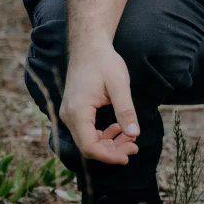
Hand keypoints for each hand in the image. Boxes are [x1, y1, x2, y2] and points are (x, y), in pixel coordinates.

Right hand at [59, 45, 139, 164]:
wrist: (89, 47)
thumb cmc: (104, 62)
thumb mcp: (119, 85)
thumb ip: (126, 111)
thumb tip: (134, 134)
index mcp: (77, 111)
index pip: (89, 146)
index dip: (109, 156)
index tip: (127, 156)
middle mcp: (69, 116)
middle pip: (88, 146)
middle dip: (112, 151)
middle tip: (134, 147)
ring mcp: (70, 114)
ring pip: (88, 141)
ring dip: (109, 144)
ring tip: (130, 139)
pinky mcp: (74, 112)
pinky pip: (87, 132)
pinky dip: (103, 135)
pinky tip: (119, 129)